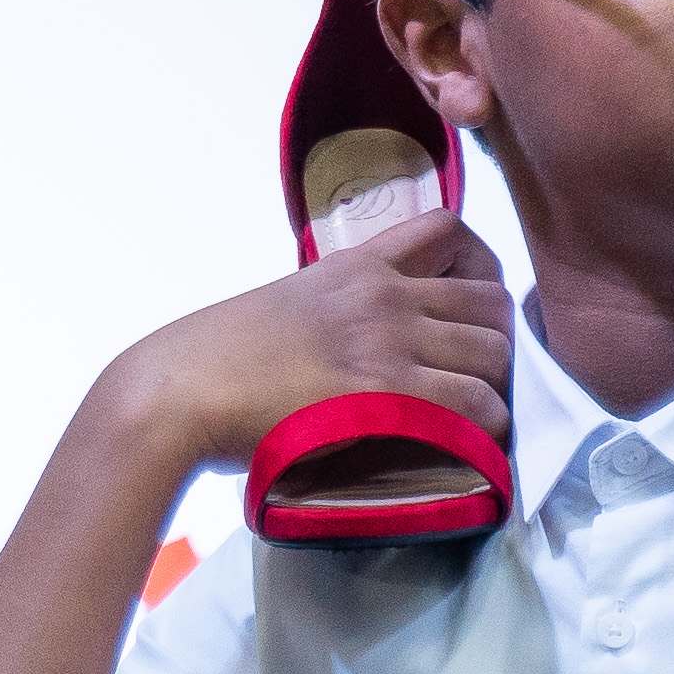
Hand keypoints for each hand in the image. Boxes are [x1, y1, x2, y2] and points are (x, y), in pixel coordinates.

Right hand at [107, 209, 515, 468]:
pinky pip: (475, 402)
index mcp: (357, 265)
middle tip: (479, 380)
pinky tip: (470, 443)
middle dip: (497, 341)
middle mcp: (383, 293)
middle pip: (491, 298)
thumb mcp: (288, 307)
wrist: (175, 390)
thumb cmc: (216, 361)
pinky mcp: (386, 391)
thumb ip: (335, 311)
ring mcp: (387, 338)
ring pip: (494, 350)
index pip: (449, 230)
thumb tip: (356, 345)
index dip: (478, 268)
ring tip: (476, 417)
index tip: (468, 310)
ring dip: (495, 387)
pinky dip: (485, 425)